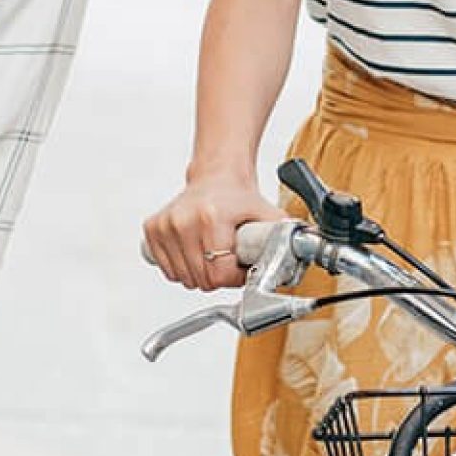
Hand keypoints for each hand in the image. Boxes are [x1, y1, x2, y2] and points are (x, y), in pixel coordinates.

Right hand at [143, 174, 280, 291]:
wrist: (217, 175)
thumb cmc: (240, 197)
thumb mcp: (267, 215)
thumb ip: (284, 236)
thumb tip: (303, 253)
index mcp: (211, 218)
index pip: (219, 274)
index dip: (234, 278)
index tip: (241, 268)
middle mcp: (184, 221)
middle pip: (201, 280)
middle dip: (219, 277)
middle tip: (228, 260)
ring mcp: (165, 226)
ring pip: (183, 278)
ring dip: (200, 274)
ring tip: (212, 253)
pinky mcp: (153, 229)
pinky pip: (168, 270)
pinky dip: (182, 268)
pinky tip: (195, 251)